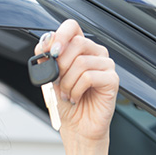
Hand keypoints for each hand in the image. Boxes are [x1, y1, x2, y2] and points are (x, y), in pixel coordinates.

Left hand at [36, 19, 118, 148]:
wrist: (77, 128)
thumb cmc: (67, 103)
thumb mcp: (50, 78)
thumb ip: (46, 59)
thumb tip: (43, 44)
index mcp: (81, 49)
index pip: (72, 27)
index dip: (60, 35)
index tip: (51, 51)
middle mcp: (95, 54)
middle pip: (77, 43)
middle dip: (61, 65)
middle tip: (58, 82)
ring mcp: (106, 66)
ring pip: (82, 62)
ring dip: (67, 82)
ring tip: (67, 94)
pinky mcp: (112, 80)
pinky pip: (89, 77)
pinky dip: (77, 89)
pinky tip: (76, 97)